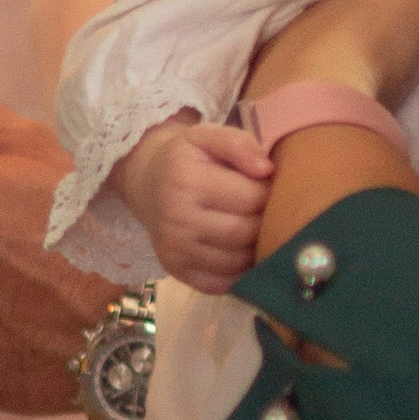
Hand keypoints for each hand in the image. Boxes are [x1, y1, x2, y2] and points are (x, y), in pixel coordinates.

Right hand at [124, 120, 276, 294]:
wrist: (149, 182)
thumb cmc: (188, 158)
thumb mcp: (208, 136)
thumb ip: (239, 144)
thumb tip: (267, 170)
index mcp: (187, 182)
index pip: (252, 198)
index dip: (269, 192)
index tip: (267, 185)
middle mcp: (177, 220)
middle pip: (247, 232)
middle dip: (266, 221)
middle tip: (265, 209)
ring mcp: (175, 251)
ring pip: (239, 261)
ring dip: (256, 247)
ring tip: (254, 227)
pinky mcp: (177, 272)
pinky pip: (223, 283)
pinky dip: (240, 272)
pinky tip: (240, 251)